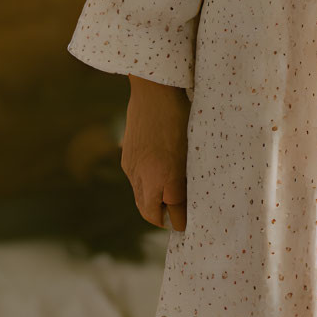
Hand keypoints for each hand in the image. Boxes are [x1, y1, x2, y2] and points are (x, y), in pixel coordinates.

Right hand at [123, 75, 190, 230]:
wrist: (153, 92)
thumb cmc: (181, 117)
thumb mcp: (191, 149)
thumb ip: (187, 176)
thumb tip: (189, 197)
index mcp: (166, 176)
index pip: (175, 213)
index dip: (182, 221)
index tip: (188, 225)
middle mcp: (145, 177)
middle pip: (150, 213)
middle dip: (163, 219)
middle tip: (177, 220)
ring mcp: (132, 168)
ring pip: (140, 199)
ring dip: (152, 205)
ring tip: (167, 203)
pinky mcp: (126, 159)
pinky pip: (135, 183)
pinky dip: (145, 188)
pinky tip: (157, 180)